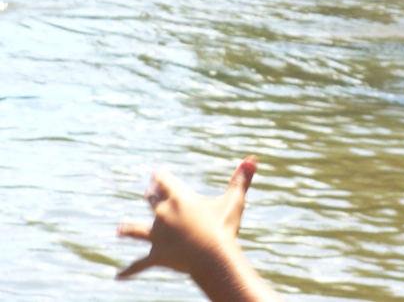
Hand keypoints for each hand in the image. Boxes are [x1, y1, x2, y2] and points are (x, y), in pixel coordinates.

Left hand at [117, 156, 257, 278]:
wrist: (211, 256)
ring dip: (128, 229)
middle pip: (151, 201)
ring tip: (119, 231)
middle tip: (148, 193)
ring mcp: (157, 236)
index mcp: (179, 198)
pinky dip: (129, 271)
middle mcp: (163, 214)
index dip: (160, 176)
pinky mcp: (157, 255)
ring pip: (136, 230)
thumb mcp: (234, 201)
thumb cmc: (223, 226)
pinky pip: (139, 264)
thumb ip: (241, 180)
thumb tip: (253, 159)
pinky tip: (118, 276)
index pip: (163, 180)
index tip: (157, 174)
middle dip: (150, 196)